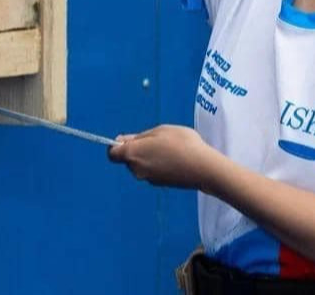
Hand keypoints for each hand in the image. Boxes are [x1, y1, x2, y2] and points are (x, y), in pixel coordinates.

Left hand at [107, 125, 224, 190]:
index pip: (112, 153)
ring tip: (170, 148)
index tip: (130, 138)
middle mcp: (136, 169)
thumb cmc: (181, 143)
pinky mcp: (159, 184)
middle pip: (129, 158)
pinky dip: (159, 165)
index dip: (117, 144)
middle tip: (158, 139)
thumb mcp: (160, 130)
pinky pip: (153, 171)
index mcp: (133, 154)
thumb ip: (139, 136)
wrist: (202, 168)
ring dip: (150, 156)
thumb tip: (125, 142)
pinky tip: (175, 158)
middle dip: (138, 149)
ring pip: (142, 164)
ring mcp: (148, 179)